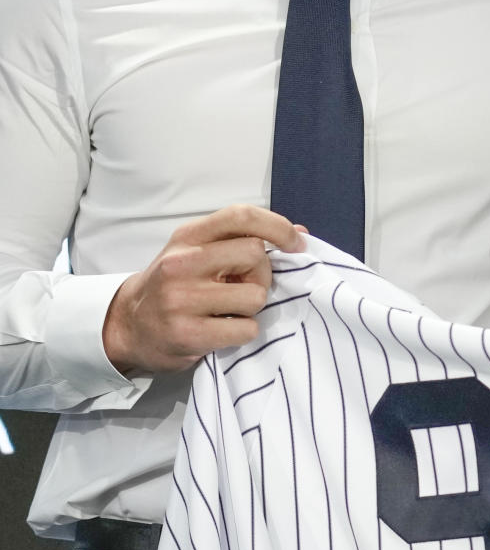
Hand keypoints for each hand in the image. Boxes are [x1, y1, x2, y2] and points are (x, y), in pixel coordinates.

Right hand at [102, 205, 305, 374]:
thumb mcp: (199, 253)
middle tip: (245, 287)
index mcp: (189, 236)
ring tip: (230, 310)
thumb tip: (301, 233)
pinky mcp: (187, 333)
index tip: (296, 243)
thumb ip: (243, 240)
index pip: (241, 216)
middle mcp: (181, 262)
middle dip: (262, 274)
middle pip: (255, 255)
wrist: (128, 327)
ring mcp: (181, 299)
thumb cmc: (174, 287)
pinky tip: (223, 329)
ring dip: (252, 308)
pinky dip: (243, 332)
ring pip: (255, 296)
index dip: (278, 226)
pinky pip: (246, 329)